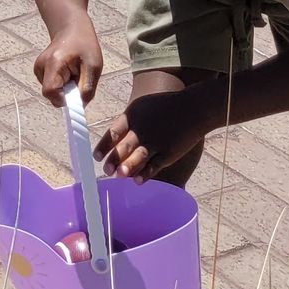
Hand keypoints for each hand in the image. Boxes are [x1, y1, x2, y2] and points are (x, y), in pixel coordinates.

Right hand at [32, 17, 103, 103]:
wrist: (71, 28)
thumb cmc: (84, 45)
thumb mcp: (94, 66)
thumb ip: (87, 89)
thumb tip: (80, 107)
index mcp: (54, 63)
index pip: (50, 92)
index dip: (63, 100)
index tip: (76, 95)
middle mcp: (41, 66)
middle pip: (50, 94)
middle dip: (66, 94)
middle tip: (79, 81)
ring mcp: (38, 68)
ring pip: (51, 92)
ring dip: (65, 90)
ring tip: (74, 74)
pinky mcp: (39, 70)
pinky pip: (51, 86)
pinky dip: (61, 85)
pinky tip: (68, 73)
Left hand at [95, 86, 210, 180]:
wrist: (192, 108)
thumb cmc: (163, 107)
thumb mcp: (140, 107)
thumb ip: (125, 123)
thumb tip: (110, 140)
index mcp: (132, 117)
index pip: (113, 132)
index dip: (104, 146)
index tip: (97, 157)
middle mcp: (143, 130)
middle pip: (125, 146)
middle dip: (114, 159)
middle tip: (106, 170)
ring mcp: (157, 142)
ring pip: (139, 157)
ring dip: (128, 167)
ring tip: (119, 175)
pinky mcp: (169, 152)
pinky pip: (155, 165)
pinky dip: (146, 173)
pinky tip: (138, 181)